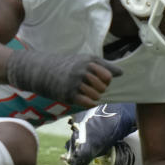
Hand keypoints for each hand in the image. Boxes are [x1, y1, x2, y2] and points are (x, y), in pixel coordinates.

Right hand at [5, 50, 122, 107]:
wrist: (42, 70)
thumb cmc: (68, 65)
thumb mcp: (86, 61)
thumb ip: (104, 66)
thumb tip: (122, 73)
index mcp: (88, 61)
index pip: (108, 76)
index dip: (106, 81)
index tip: (100, 81)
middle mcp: (82, 71)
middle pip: (103, 87)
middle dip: (100, 90)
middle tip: (92, 88)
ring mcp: (74, 82)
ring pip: (96, 95)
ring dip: (95, 97)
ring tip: (87, 93)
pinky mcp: (68, 94)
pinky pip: (88, 102)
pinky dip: (90, 103)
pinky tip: (85, 100)